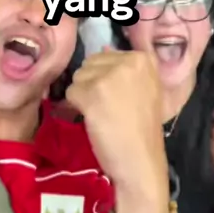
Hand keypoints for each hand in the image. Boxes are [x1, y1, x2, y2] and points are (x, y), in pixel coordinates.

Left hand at [66, 50, 168, 212]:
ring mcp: (110, 76)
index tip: (117, 99)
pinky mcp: (92, 93)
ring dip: (84, 97)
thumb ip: (123, 69)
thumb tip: (102, 49)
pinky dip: (75, 108)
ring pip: (79, 78)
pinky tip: (94, 121)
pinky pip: (70, 93)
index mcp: (143, 59)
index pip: (106, 56)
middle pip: (91, 64)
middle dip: (93, 86)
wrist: (141, 162)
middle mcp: (128, 62)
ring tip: (102, 115)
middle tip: (108, 109)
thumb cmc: (141, 130)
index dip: (105, 79)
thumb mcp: (142, 90)